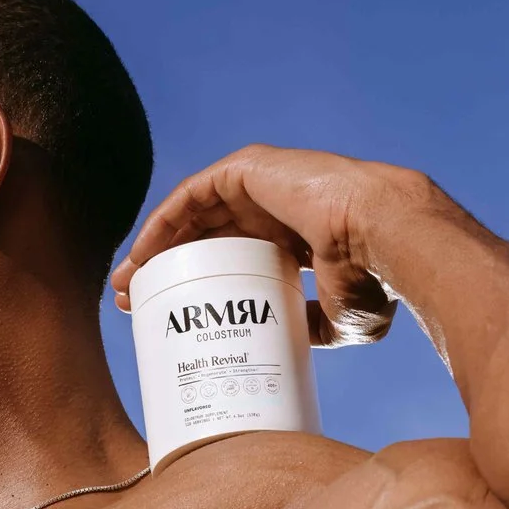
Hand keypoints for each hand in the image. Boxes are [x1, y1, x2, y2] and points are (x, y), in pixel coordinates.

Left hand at [111, 146, 418, 347]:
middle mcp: (274, 206)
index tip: (176, 313)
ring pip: (191, 215)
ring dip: (155, 247)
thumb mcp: (342, 316)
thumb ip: (315, 324)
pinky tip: (141, 254)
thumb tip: (296, 340)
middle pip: (205, 236)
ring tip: (128, 283)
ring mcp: (260, 183)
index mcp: (296, 237)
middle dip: (167, 267)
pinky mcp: (247, 168)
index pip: (235, 256)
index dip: (201, 283)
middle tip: (139, 302)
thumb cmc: (374, 275)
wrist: (381, 236)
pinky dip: (162, 222)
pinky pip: (190, 195)